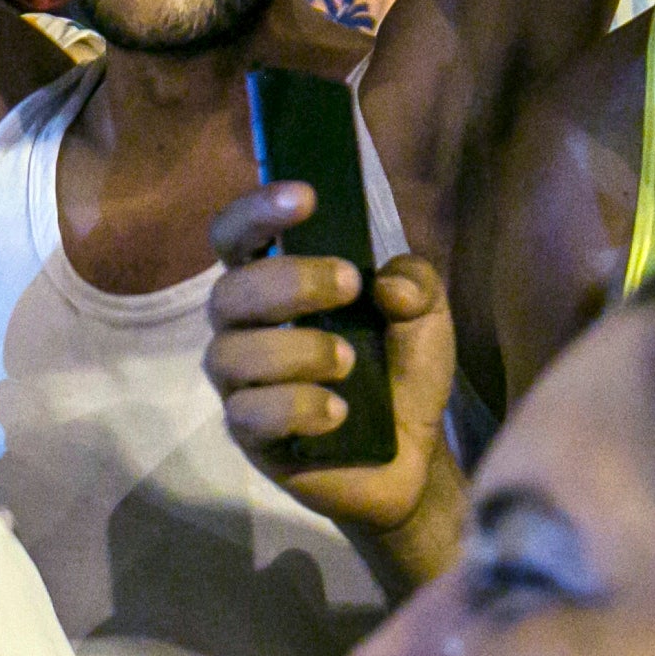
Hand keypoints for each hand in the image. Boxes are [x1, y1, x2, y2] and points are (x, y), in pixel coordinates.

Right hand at [207, 184, 462, 574]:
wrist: (414, 457)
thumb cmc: (401, 371)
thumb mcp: (426, 315)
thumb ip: (416, 283)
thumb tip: (387, 285)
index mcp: (274, 286)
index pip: (236, 237)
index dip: (257, 211)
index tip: (306, 198)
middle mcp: (244, 330)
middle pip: (228, 292)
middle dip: (289, 282)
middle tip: (348, 286)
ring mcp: (242, 386)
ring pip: (233, 354)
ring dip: (295, 349)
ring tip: (348, 361)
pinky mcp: (252, 438)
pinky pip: (250, 415)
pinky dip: (296, 406)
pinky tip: (339, 412)